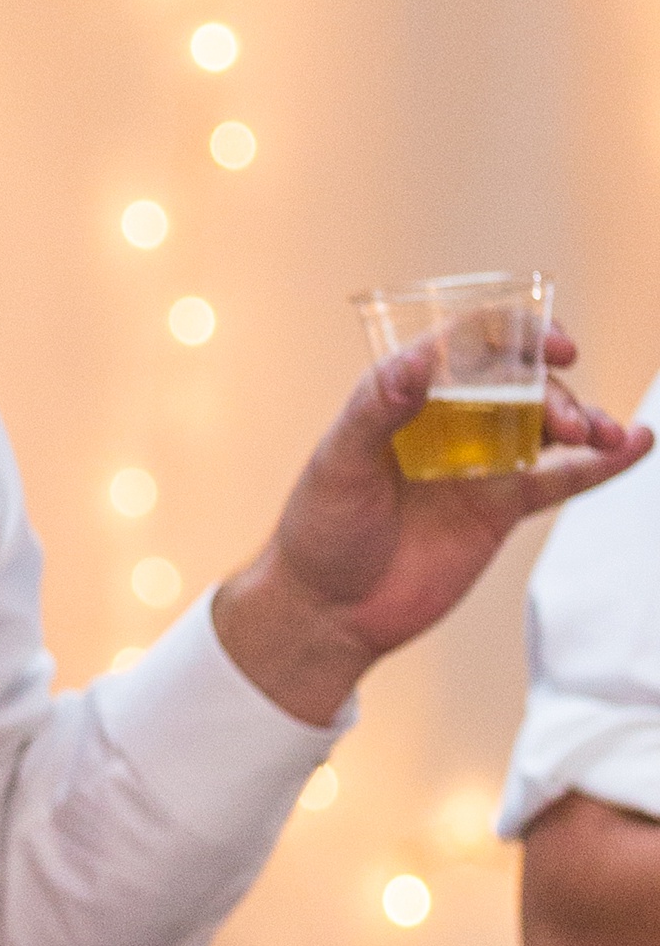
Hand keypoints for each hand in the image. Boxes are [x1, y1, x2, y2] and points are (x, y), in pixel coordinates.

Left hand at [214, 328, 653, 723]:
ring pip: (546, 423)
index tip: (552, 346)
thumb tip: (419, 358)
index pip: (469, 344)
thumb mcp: (339, 463)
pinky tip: (637, 445)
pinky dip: (600, 464)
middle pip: (518, 380)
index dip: (515, 333)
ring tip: (604, 434)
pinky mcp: (500, 508)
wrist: (328, 612)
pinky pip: (560, 478)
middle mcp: (448, 419)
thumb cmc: (319, 530)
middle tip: (568, 421)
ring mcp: (479, 463)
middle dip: (552, 389)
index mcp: (405, 394)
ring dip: (583, 418)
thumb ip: (378, 409)